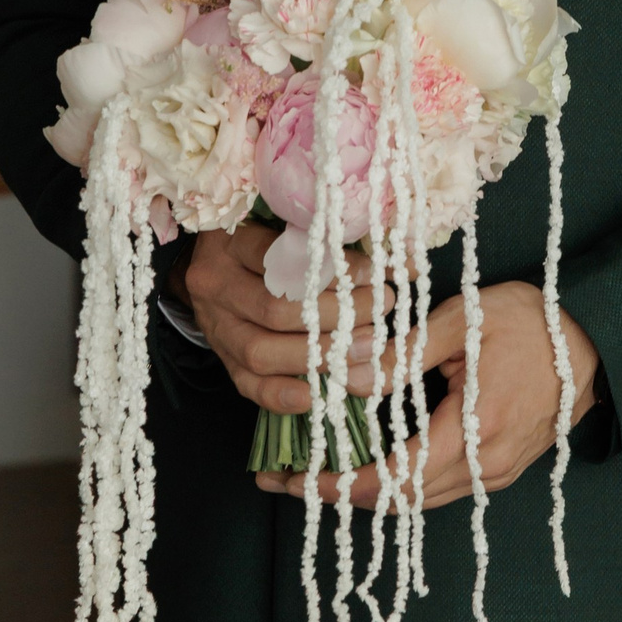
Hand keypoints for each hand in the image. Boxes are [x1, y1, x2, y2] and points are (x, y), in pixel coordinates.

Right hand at [180, 219, 391, 415]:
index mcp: (231, 242)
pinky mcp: (223, 359)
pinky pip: (247, 384)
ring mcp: (216, 327)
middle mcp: (216, 285)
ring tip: (365, 350)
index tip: (372, 275)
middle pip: (275, 310)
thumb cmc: (264, 239)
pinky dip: (282, 395)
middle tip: (378, 314)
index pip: (280, 256)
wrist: (211, 264)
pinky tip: (317, 395)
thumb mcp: (291, 226)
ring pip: (261, 351)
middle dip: (335, 317)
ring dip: (318, 356)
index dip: (332, 269)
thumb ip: (342, 242)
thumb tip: (410, 263)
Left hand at [254, 282, 599, 510]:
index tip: (292, 478)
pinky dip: (401, 483)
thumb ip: (401, 353)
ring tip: (319, 472)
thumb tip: (343, 376)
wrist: (598, 339)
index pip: (390, 478)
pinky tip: (374, 462)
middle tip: (286, 477)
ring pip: (418, 501)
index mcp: (473, 430)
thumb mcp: (463, 321)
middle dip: (339, 494)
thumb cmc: (533, 322)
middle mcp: (485, 465)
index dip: (336, 484)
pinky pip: (440, 489)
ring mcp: (497, 472)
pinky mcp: (502, 468)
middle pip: (398, 501)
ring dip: (369, 492)